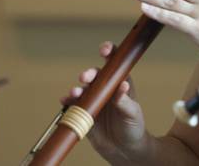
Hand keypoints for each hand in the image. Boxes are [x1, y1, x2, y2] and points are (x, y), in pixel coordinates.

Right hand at [60, 41, 148, 161]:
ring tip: (75, 93)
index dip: (109, 52)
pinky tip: (65, 101)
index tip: (105, 49)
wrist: (124, 149)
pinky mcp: (84, 113)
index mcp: (120, 82)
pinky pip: (73, 104)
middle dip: (89, 73)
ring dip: (77, 89)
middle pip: (95, 75)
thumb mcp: (133, 113)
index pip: (115, 63)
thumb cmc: (133, 127)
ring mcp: (94, 99)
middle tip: (86, 77)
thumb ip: (125, 101)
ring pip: (83, 89)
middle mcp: (105, 88)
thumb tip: (122, 87)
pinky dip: (68, 101)